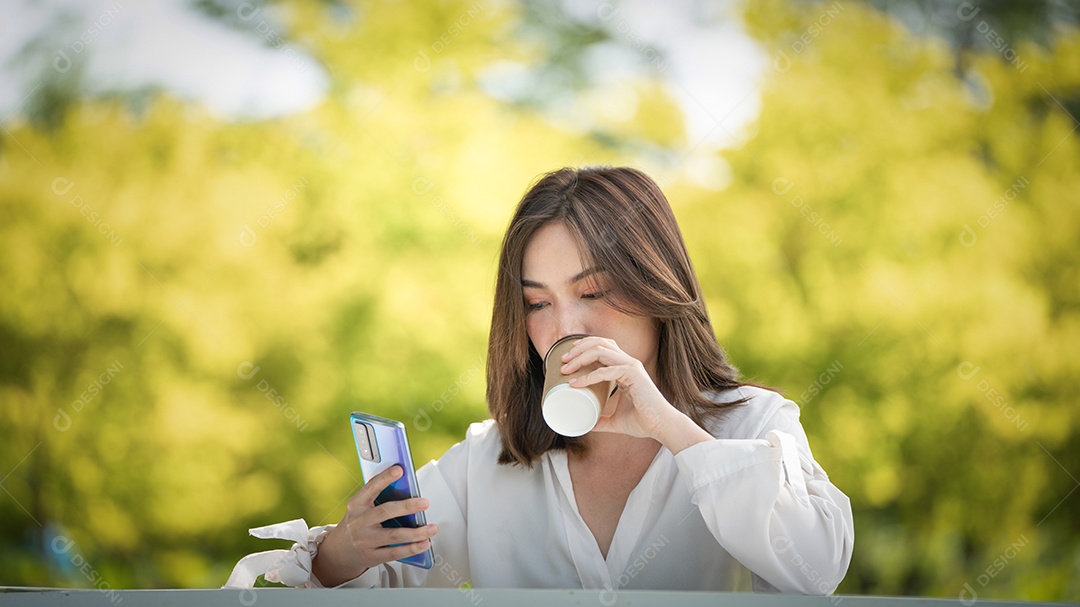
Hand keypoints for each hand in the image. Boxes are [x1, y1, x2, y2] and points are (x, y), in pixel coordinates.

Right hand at [312, 465, 437, 586]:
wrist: (340, 550)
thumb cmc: (358, 522)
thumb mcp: (361, 507)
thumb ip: (378, 497)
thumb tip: (405, 486)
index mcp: (356, 505)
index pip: (371, 488)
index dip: (384, 478)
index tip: (399, 470)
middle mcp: (359, 522)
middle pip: (385, 512)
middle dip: (407, 507)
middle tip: (425, 503)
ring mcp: (364, 541)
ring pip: (394, 536)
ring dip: (416, 532)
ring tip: (432, 528)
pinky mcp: (371, 556)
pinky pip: (394, 552)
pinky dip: (411, 548)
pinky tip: (424, 543)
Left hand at [559, 335, 672, 439]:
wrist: (661, 427)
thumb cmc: (643, 421)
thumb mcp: (615, 421)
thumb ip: (602, 420)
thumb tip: (587, 425)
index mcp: (625, 367)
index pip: (603, 346)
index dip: (584, 346)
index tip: (568, 357)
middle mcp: (628, 362)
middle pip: (600, 343)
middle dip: (578, 348)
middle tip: (562, 361)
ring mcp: (631, 366)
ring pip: (600, 351)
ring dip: (580, 357)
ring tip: (565, 369)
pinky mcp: (633, 375)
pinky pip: (605, 371)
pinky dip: (588, 376)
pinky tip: (576, 383)